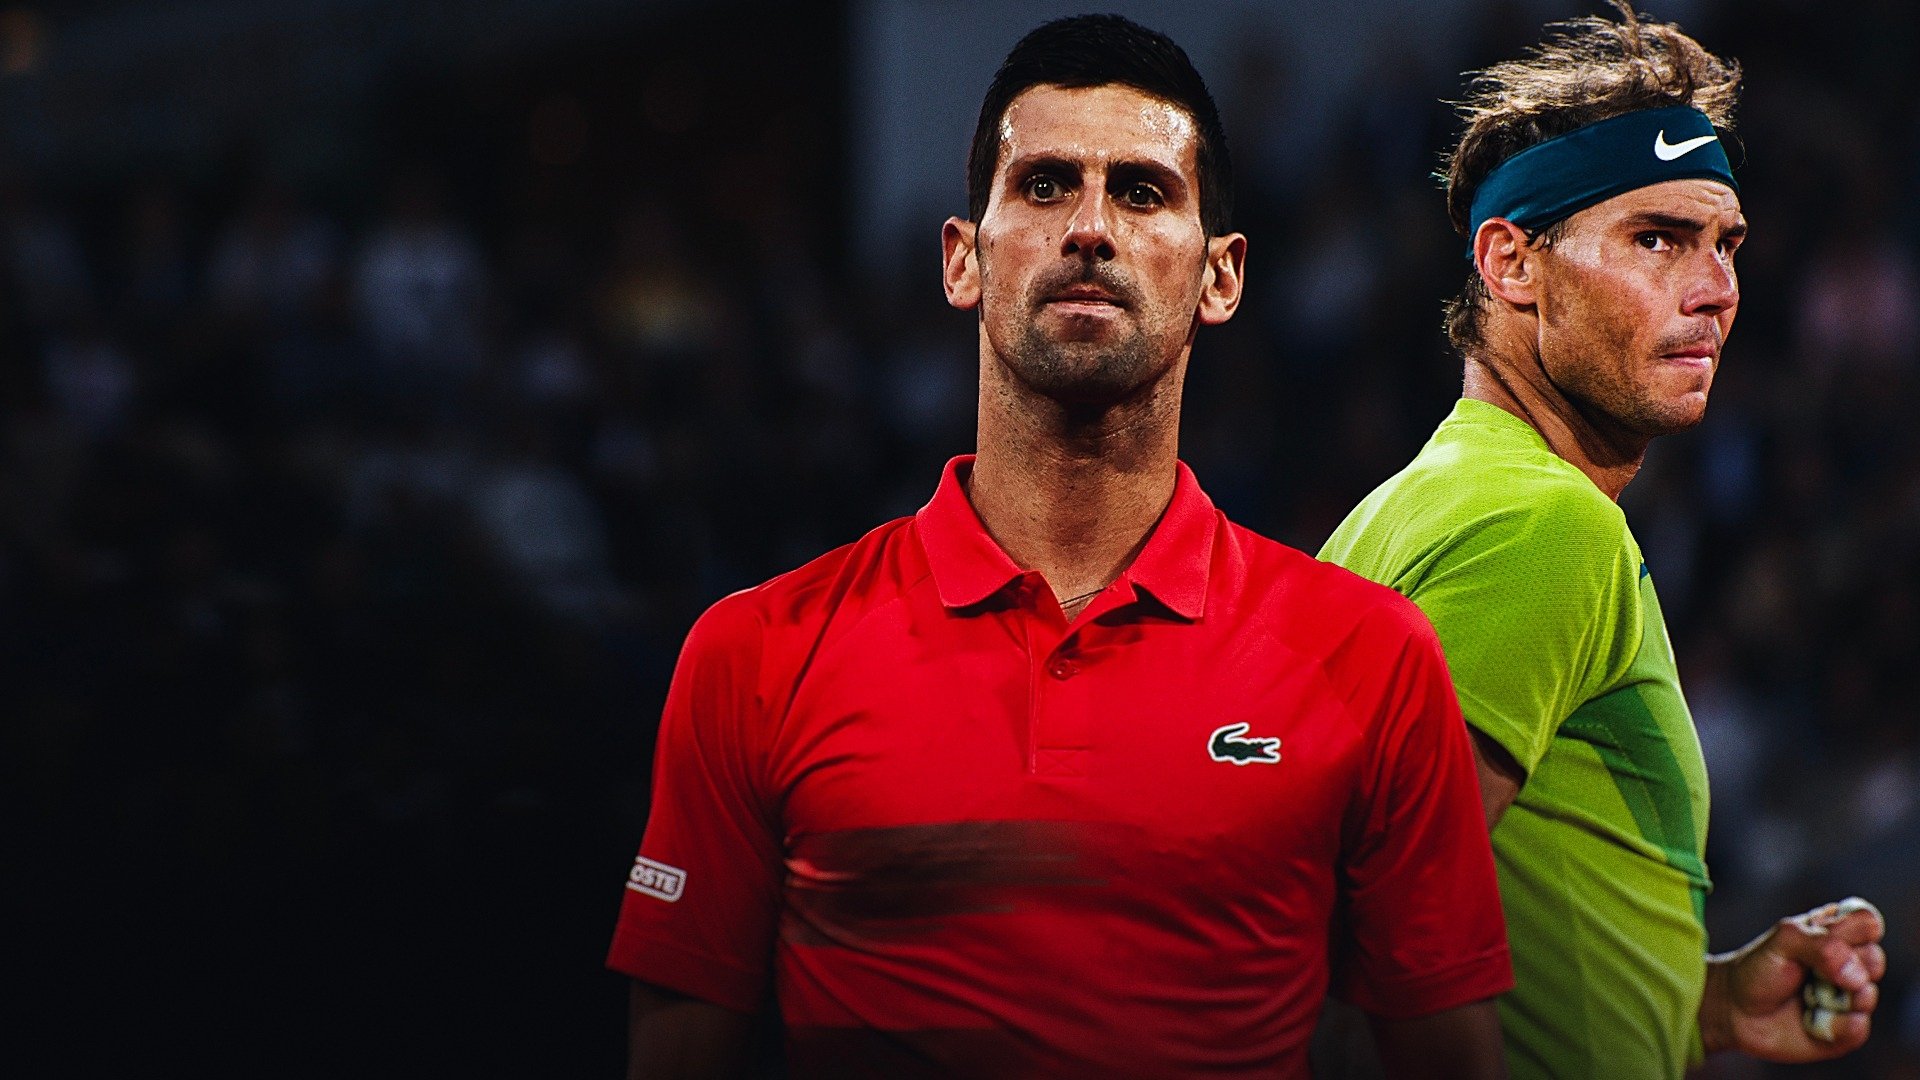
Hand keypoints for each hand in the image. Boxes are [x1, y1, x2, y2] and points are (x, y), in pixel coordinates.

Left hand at [1699, 897, 1886, 1060]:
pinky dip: (1833, 1024)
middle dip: (1839, 966)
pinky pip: (1858, 1027)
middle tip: (1808, 971)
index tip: (1823, 937)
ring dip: (1833, 997)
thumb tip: (1857, 976)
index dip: (1853, 932)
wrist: (1735, 1012)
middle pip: (1874, 958)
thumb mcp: (1783, 941)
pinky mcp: (1846, 1028)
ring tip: (1805, 995)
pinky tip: (1810, 1020)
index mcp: (1834, 933)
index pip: (1868, 921)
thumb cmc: (1758, 969)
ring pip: (1868, 995)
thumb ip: (1822, 945)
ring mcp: (1849, 997)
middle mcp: (1849, 964)